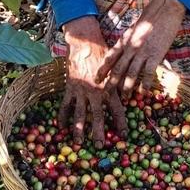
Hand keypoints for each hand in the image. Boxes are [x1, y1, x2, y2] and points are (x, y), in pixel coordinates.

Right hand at [57, 17, 125, 146]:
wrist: (85, 43)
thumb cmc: (103, 55)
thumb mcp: (116, 69)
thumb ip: (120, 84)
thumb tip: (129, 96)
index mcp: (109, 88)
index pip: (117, 109)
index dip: (121, 123)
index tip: (123, 136)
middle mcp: (96, 92)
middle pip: (98, 116)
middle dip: (99, 132)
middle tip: (100, 146)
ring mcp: (81, 91)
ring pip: (80, 114)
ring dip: (79, 129)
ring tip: (79, 142)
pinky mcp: (70, 88)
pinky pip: (65, 105)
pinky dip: (62, 117)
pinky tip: (60, 128)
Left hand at [96, 0, 184, 98]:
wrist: (165, 9)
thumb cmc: (152, 16)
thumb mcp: (135, 28)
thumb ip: (129, 39)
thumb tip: (125, 49)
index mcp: (125, 40)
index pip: (110, 57)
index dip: (102, 69)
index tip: (96, 79)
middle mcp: (130, 47)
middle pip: (117, 68)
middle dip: (110, 83)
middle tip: (105, 95)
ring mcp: (142, 52)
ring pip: (130, 73)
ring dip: (126, 87)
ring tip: (124, 98)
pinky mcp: (155, 55)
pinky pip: (147, 73)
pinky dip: (144, 84)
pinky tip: (142, 92)